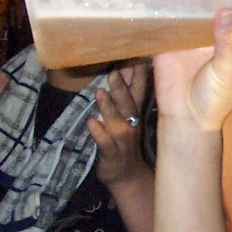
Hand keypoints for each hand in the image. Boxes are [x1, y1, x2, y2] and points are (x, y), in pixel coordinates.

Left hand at [88, 61, 152, 185]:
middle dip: (122, 88)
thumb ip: (126, 92)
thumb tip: (125, 65)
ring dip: (109, 108)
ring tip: (100, 93)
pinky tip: (91, 123)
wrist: (127, 175)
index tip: (139, 56)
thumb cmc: (124, 139)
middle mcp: (133, 125)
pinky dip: (99, 134)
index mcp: (135, 113)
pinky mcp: (112, 155)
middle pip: (129, 105)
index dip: (140, 74)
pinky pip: (106, 144)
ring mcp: (123, 141)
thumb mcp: (127, 115)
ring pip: (118, 123)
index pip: (140, 90)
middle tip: (114, 72)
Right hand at [153, 9, 231, 132]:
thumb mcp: (227, 69)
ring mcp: (189, 36)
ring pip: (189, 10)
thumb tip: (227, 12)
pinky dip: (164, 8)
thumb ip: (227, 42)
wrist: (185, 119)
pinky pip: (166, 21)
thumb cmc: (215, 98)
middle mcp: (212, 34)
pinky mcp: (168, 42)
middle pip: (212, 5)